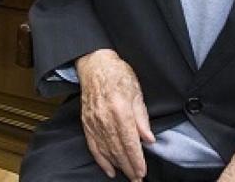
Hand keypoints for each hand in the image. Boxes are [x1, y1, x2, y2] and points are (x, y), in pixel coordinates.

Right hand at [76, 49, 153, 179]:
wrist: (94, 65)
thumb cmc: (117, 74)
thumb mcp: (136, 92)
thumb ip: (142, 118)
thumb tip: (148, 139)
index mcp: (120, 110)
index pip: (129, 141)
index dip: (136, 159)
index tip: (142, 171)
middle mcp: (105, 118)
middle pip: (118, 149)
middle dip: (129, 167)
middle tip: (137, 179)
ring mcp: (94, 121)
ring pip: (106, 150)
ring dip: (118, 165)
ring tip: (127, 175)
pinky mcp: (86, 123)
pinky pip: (93, 146)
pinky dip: (101, 160)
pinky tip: (109, 169)